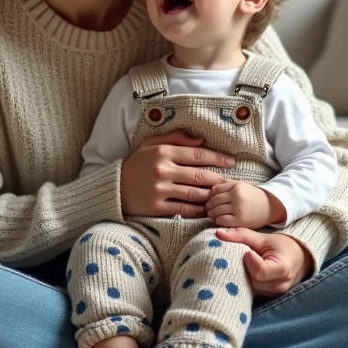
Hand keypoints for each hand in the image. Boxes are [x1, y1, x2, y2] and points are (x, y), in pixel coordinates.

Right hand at [119, 130, 235, 218]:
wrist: (116, 188)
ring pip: (195, 193)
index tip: (231, 162)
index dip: (218, 158)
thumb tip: (201, 140)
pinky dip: (198, 210)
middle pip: (200, 175)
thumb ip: (176, 138)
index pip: (198, 154)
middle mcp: (162, 170)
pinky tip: (206, 208)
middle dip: (219, 179)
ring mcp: (160, 190)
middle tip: (231, 181)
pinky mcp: (157, 207)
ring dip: (211, 195)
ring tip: (221, 195)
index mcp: (163, 152)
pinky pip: (184, 209)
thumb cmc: (138, 164)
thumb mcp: (152, 144)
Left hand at [205, 181, 282, 227]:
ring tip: (214, 215)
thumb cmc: (252, 196)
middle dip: (209, 206)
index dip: (211, 196)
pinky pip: (220, 220)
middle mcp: (237, 196)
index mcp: (236, 186)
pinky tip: (221, 220)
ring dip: (212, 214)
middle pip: (213, 201)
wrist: (270, 207)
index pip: (214, 190)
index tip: (211, 200)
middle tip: (210, 209)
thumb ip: (226, 184)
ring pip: (215, 211)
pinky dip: (218, 221)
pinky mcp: (239, 220)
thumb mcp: (241, 185)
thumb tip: (208, 187)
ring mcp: (238, 208)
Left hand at [214, 227, 313, 296]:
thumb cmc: (282, 246)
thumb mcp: (264, 238)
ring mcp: (273, 295)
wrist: (298, 259)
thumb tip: (218, 233)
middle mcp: (279, 286)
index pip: (259, 271)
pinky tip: (240, 273)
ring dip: (240, 276)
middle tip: (235, 257)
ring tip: (239, 264)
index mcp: (282, 269)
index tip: (247, 252)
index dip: (250, 261)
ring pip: (248, 288)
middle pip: (251, 280)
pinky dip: (243, 283)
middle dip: (241, 268)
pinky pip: (250, 293)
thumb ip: (241, 235)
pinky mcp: (267, 298)